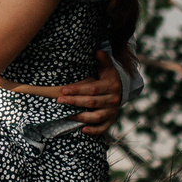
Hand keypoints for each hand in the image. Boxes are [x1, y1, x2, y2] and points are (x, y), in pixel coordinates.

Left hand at [0, 48, 123, 138]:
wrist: (121, 90)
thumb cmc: (108, 77)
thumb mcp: (108, 67)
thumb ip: (103, 60)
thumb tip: (98, 51)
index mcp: (111, 86)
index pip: (92, 89)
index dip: (77, 90)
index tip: (64, 90)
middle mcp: (113, 100)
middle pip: (91, 102)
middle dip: (74, 102)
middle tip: (59, 101)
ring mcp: (112, 112)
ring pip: (96, 116)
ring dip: (80, 116)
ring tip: (65, 114)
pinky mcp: (111, 121)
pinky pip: (102, 128)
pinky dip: (93, 130)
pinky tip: (82, 129)